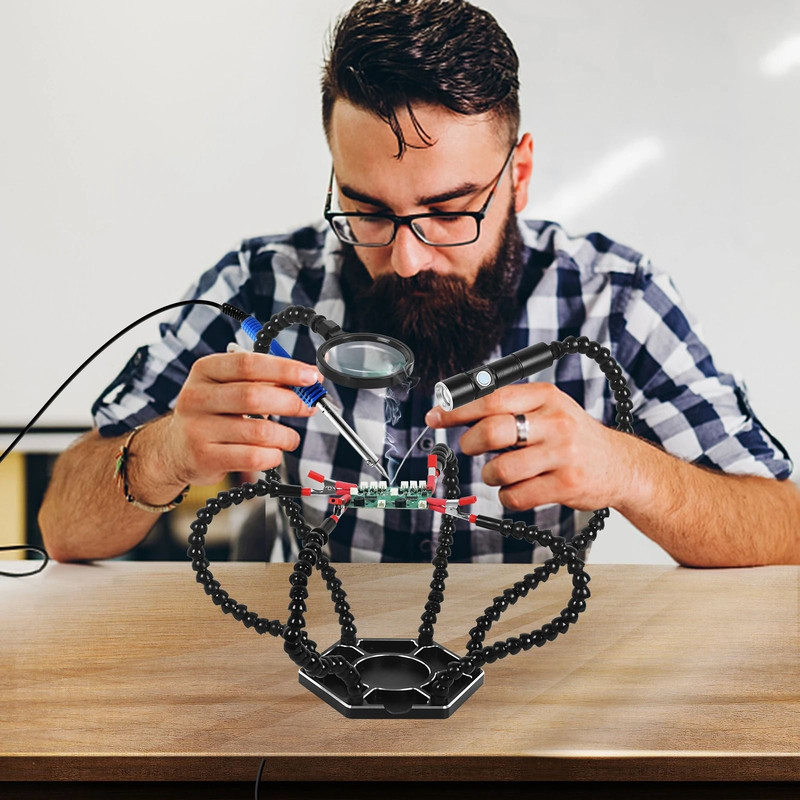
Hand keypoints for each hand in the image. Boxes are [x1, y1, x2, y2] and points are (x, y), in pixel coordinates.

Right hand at [162, 350, 322, 485]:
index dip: (284, 369)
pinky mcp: (204, 457)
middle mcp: (197, 397)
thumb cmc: (211, 415)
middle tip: (308, 406)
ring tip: (290, 438)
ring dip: (285, 435)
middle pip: (254, 396)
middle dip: (290, 402)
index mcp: (205, 371)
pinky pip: (252, 456)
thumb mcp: (227, 388)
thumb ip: (262, 382)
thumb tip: (306, 382)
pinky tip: (274, 452)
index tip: (311, 376)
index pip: (248, 364)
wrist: (173, 449)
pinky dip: (273, 455)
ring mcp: (197, 429)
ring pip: (258, 430)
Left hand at [424, 382, 627, 511]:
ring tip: (502, 472)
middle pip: (492, 431)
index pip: (492, 398)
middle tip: (469, 448)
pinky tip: (519, 489)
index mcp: (545, 397)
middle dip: (470, 443)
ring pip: (501, 469)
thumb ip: (507, 405)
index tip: (436, 416)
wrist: (620, 465)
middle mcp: (556, 422)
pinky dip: (508, 496)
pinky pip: (516, 496)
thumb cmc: (572, 436)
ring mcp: (563, 455)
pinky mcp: (566, 486)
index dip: (458, 409)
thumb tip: (455, 407)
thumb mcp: (547, 408)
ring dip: (491, 475)